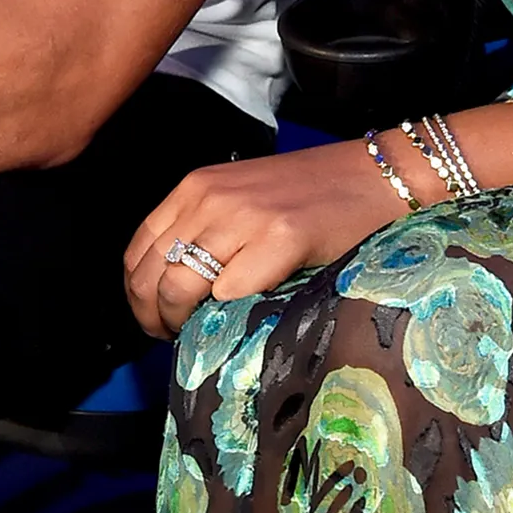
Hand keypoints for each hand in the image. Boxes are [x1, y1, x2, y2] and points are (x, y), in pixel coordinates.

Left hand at [124, 138, 405, 339]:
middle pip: (151, 273)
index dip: (137, 293)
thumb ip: (205, 229)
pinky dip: (227, 312)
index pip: (139, 249)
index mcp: (196, 186)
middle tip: (169, 337)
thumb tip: (173, 287)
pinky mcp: (279, 239)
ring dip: (180, 323)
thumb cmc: (312, 194)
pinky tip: (237, 318)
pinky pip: (229, 292)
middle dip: (152, 317)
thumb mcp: (240, 198)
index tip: (153, 317)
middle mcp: (210, 198)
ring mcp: (243, 217)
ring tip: (194, 336)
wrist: (374, 176)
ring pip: (179, 288)